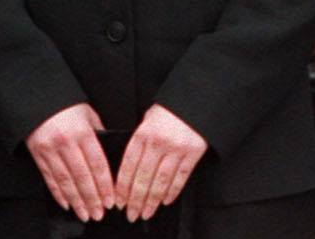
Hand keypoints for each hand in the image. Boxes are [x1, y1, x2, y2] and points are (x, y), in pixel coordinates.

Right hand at [26, 103, 114, 222]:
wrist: (37, 100)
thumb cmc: (67, 106)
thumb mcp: (88, 114)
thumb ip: (100, 133)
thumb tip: (111, 152)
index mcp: (82, 132)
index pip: (97, 163)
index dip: (104, 185)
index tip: (111, 200)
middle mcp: (66, 143)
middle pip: (81, 176)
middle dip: (92, 198)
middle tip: (99, 213)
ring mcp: (50, 151)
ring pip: (65, 181)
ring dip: (76, 200)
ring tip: (85, 214)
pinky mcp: (38, 156)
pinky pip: (49, 178)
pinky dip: (58, 194)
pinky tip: (67, 203)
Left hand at [114, 104, 208, 222]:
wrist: (195, 100)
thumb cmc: (169, 109)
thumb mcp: (148, 118)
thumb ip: (139, 140)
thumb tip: (130, 167)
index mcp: (144, 133)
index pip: (129, 166)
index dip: (123, 187)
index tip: (119, 201)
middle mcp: (159, 142)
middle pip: (143, 178)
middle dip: (136, 200)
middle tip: (131, 214)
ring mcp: (177, 149)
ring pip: (161, 181)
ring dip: (152, 201)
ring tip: (146, 213)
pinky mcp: (193, 152)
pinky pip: (181, 177)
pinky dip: (172, 191)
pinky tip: (166, 201)